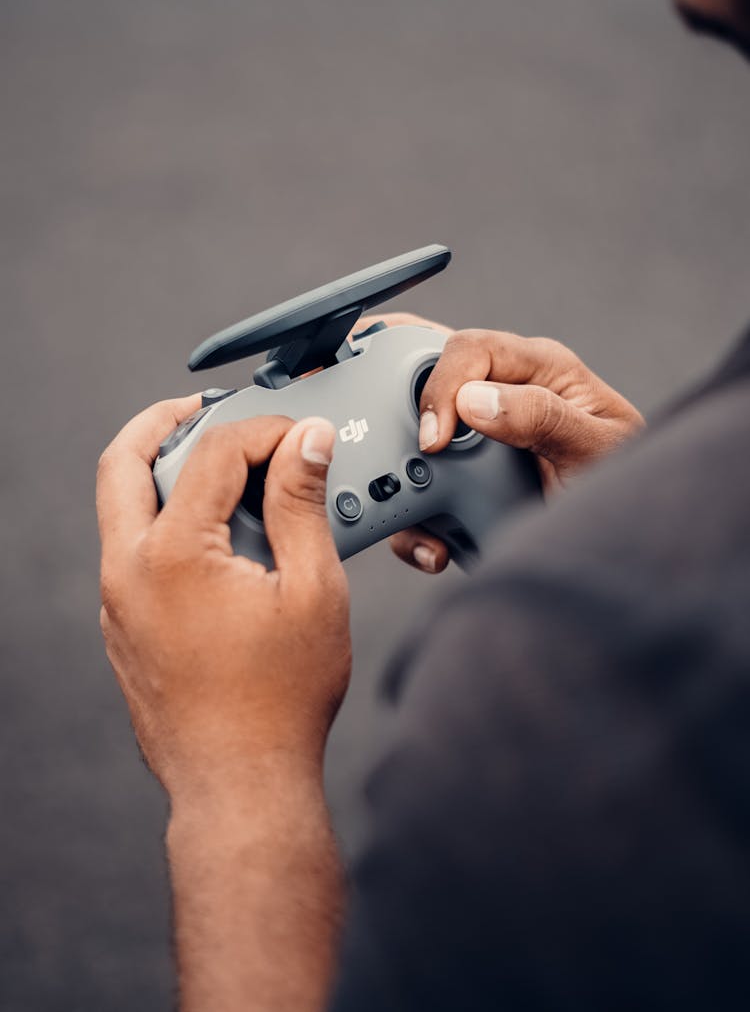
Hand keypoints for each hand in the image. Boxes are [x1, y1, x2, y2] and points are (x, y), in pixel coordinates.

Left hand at [96, 398, 350, 798]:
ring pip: (119, 508)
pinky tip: (217, 536)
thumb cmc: (283, 698)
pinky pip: (131, 551)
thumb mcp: (312, 590)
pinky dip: (163, 522)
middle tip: (205, 410)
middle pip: (122, 462)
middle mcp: (127, 572)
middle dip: (163, 423)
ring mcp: (116, 604)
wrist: (239, 785)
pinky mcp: (121, 628)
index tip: (301, 434)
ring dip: (160, 473)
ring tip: (220, 469)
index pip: (213, 453)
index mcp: (173, 555)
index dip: (264, 430)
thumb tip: (307, 442)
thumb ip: (302, 505)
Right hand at [357, 313, 643, 573]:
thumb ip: (541, 417)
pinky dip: (416, 525)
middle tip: (387, 458)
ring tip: (416, 520)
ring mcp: (478, 442)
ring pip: (412, 438)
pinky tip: (435, 546)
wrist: (630, 547)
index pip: (468, 349)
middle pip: (423, 381)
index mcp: (536, 369)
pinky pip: (422, 493)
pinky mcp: (466, 485)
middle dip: (397, 418)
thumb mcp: (595, 449)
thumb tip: (473, 399)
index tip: (435, 439)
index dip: (441, 387)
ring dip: (401, 482)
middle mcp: (501, 395)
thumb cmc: (628, 483)